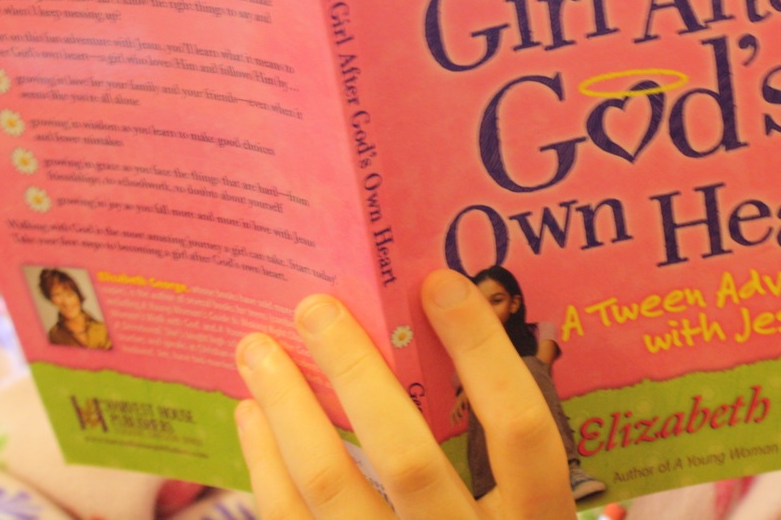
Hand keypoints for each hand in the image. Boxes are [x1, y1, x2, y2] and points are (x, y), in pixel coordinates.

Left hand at [234, 269, 574, 518]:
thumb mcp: (527, 507)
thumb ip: (499, 446)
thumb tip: (434, 337)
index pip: (518, 426)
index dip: (481, 352)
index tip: (439, 282)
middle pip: (407, 458)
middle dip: (355, 373)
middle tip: (314, 307)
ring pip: (333, 491)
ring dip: (288, 412)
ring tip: (258, 350)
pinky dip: (266, 468)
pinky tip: (253, 419)